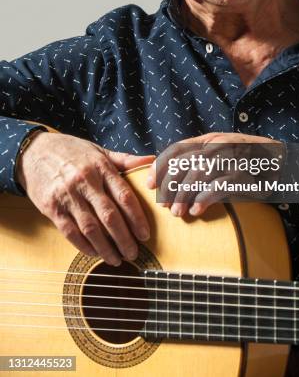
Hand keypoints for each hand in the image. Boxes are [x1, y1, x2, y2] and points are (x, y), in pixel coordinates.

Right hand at [16, 132, 154, 265]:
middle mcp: (85, 182)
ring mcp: (67, 196)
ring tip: (117, 259)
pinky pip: (70, 232)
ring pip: (90, 228)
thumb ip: (125, 160)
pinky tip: (95, 253)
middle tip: (134, 253)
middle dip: (124, 238)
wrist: (34, 151)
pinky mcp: (52, 208)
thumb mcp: (99, 151)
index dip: (137, 218)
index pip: (124, 196)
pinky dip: (84, 245)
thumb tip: (151, 160)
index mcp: (101, 167)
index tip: (145, 234)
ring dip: (105, 248)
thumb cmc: (72, 152)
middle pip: (109, 216)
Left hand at [147, 132, 282, 216]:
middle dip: (171, 187)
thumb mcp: (220, 157)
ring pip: (199, 174)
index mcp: (209, 139)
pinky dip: (205, 198)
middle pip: (185, 164)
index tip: (149, 184)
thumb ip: (199, 161)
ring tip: (179, 213)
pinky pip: (219, 185)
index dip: (161, 166)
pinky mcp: (244, 172)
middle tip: (165, 207)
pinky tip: (198, 210)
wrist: (280, 162)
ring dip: (185, 196)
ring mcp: (231, 157)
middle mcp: (218, 144)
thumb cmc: (245, 163)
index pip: (177, 149)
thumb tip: (169, 178)